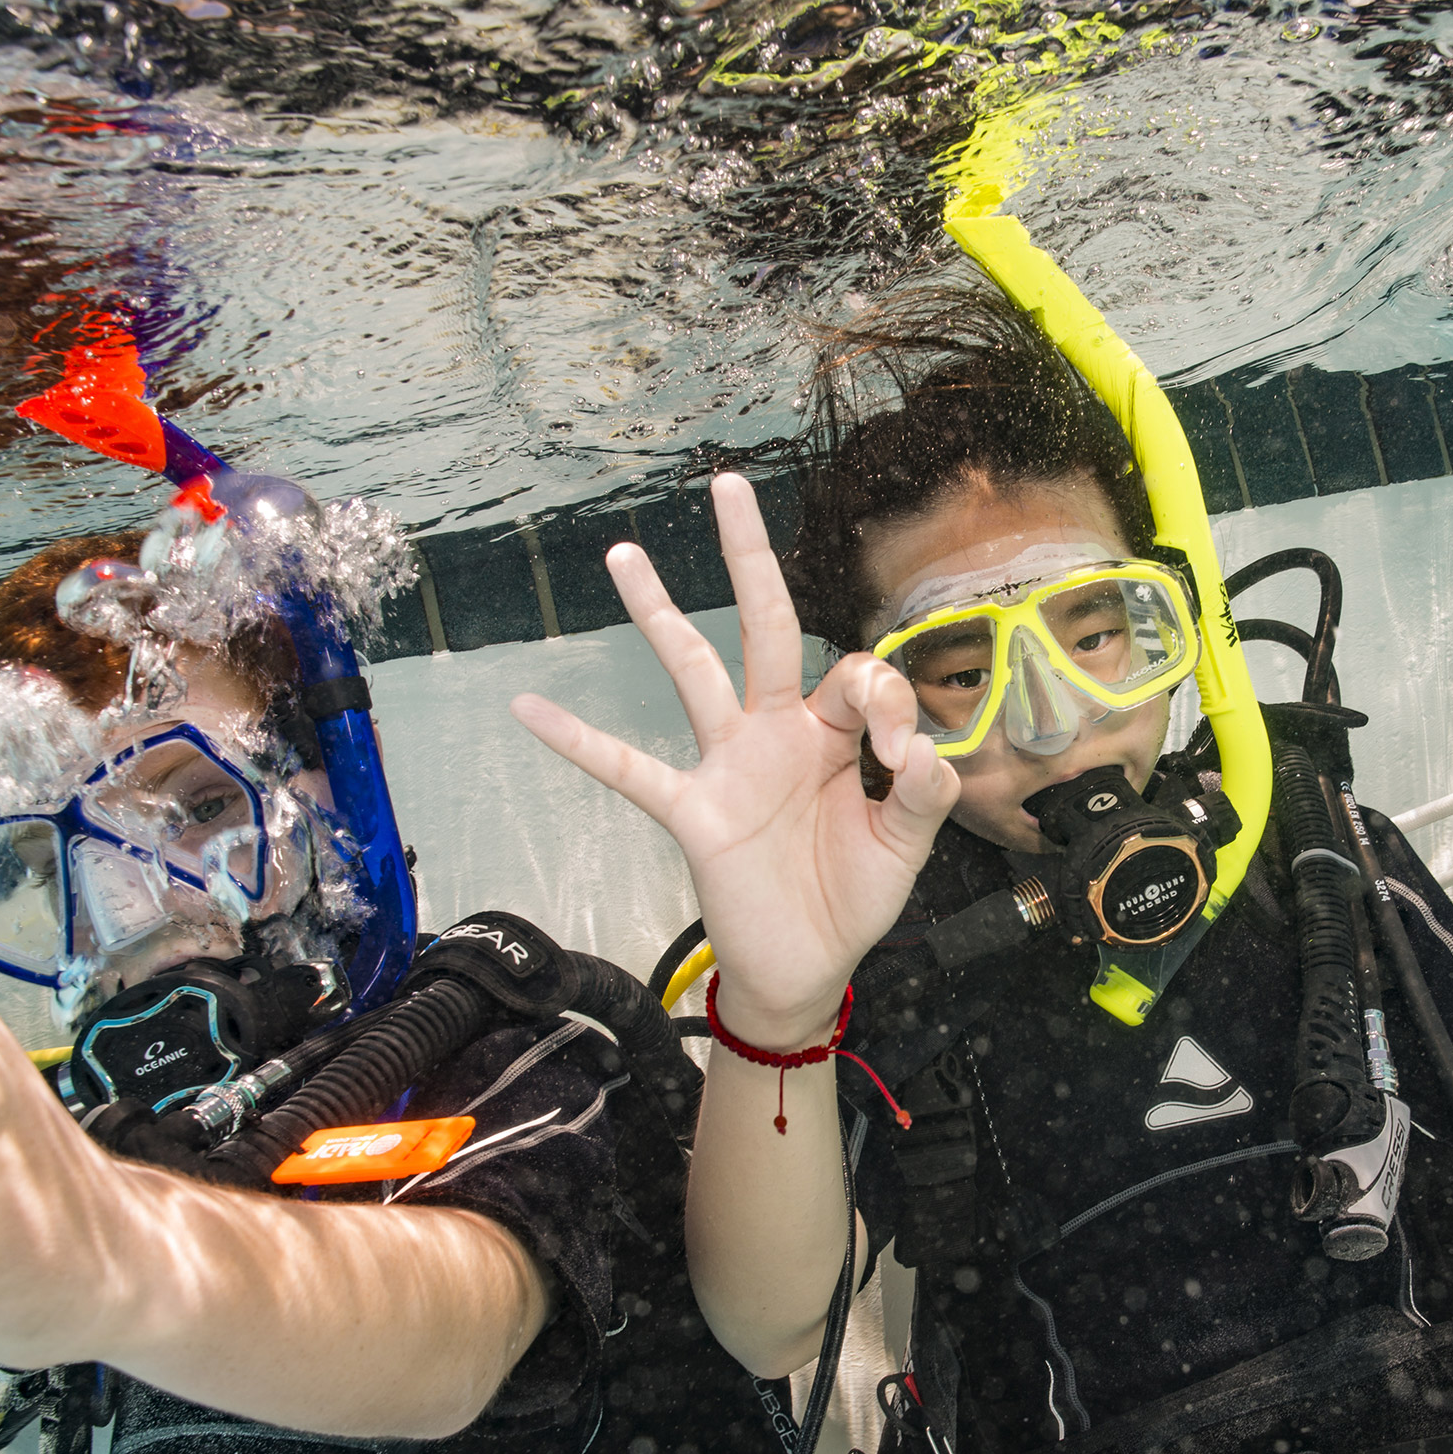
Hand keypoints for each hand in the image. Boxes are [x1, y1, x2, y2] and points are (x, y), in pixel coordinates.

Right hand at [513, 473, 955, 1045]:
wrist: (806, 969)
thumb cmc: (852, 897)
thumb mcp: (904, 845)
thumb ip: (922, 794)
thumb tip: (919, 749)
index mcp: (833, 733)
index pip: (855, 676)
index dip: (885, 703)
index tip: (901, 759)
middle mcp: (776, 732)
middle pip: (764, 625)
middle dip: (749, 557)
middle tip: (729, 484)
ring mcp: (728, 765)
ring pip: (692, 671)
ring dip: (659, 613)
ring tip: (623, 553)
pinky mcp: (693, 812)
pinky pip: (627, 770)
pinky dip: (578, 743)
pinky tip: (530, 708)